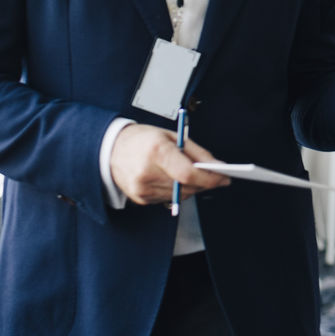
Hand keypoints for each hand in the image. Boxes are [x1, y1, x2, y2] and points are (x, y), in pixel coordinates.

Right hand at [109, 123, 228, 205]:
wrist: (110, 149)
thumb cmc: (143, 139)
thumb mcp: (172, 136)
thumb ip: (197, 152)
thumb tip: (218, 166)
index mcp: (156, 151)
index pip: (188, 173)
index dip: (209, 178)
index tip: (224, 178)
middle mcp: (146, 172)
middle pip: (186, 186)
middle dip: (206, 183)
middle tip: (216, 176)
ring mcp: (141, 188)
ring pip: (180, 195)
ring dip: (193, 187)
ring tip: (194, 174)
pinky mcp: (140, 198)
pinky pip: (169, 199)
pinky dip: (178, 191)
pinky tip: (175, 179)